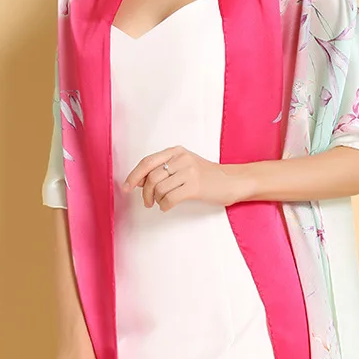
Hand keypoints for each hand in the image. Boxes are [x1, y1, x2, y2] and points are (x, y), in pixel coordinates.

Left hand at [122, 145, 248, 210]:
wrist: (232, 181)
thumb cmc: (207, 176)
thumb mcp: (185, 165)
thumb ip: (164, 169)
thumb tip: (140, 181)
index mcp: (176, 151)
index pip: (147, 162)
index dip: (133, 176)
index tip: (126, 187)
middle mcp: (181, 158)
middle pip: (151, 177)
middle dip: (144, 193)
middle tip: (147, 202)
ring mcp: (189, 172)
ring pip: (159, 188)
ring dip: (156, 200)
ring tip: (161, 203)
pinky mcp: (195, 186)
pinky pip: (170, 198)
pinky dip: (164, 205)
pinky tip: (167, 207)